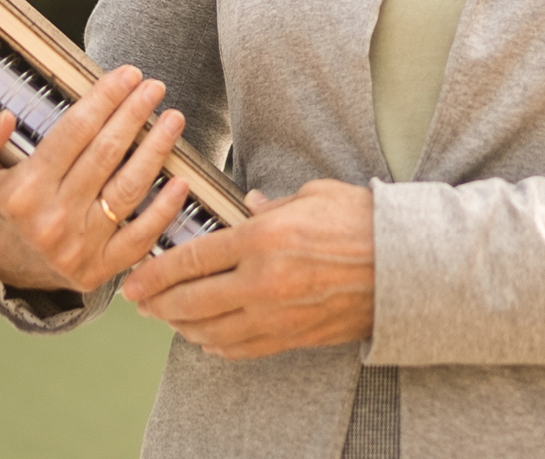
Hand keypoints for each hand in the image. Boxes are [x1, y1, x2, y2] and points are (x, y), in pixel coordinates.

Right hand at [0, 65, 191, 292]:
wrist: (4, 266)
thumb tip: (4, 118)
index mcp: (21, 193)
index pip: (73, 134)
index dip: (104, 99)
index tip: (126, 74)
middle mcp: (52, 221)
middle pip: (105, 155)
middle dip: (134, 115)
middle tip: (154, 87)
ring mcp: (78, 249)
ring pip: (128, 190)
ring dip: (156, 150)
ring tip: (173, 120)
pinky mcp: (100, 270)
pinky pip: (141, 237)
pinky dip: (164, 209)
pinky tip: (180, 180)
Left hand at [121, 179, 374, 359]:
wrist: (410, 267)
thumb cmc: (364, 222)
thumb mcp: (314, 195)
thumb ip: (272, 204)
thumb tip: (249, 205)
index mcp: (263, 239)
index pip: (192, 258)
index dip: (155, 271)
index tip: (133, 276)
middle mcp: (263, 282)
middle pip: (191, 301)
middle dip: (156, 303)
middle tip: (138, 301)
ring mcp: (278, 315)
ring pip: (211, 331)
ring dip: (181, 327)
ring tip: (166, 318)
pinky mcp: (295, 337)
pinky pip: (243, 349)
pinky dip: (217, 345)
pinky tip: (205, 337)